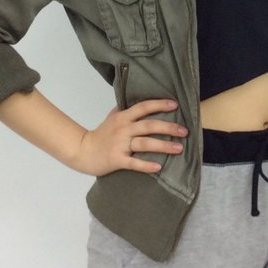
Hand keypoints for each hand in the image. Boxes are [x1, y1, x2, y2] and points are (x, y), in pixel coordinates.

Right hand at [71, 99, 187, 176]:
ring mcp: (120, 145)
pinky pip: (134, 163)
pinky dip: (146, 165)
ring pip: (145, 144)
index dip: (159, 105)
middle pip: (148, 126)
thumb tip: (140, 100)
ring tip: (179, 148)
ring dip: (163, 146)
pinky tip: (158, 166)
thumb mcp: (112, 117)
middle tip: (184, 131)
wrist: (83, 151)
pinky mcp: (117, 160)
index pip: (143, 107)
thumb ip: (125, 109)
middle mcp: (123, 129)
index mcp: (123, 117)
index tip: (175, 105)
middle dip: (168, 128)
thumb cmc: (101, 135)